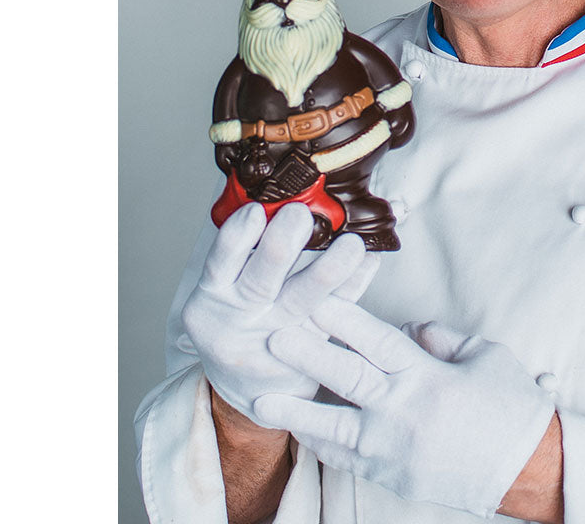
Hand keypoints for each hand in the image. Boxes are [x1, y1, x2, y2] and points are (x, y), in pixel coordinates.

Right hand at [181, 202, 378, 427]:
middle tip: (299, 216)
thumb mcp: (225, 289)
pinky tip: (370, 263)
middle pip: (260, 282)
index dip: (237, 236)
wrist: (250, 390)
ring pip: (301, 302)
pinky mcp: (308, 355)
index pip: (220, 262)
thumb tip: (286, 195)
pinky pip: (335, 316)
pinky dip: (354, 286)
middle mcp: (242, 318)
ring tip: (351, 244)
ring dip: (327, 270)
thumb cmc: (240, 320)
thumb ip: (246, 248)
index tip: (255, 211)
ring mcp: (275, 339)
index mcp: (214, 295)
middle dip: (279, 247)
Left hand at [254, 297, 555, 516]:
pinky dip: (321, 444)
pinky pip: (347, 459)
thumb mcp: (483, 353)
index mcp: (426, 375)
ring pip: (335, 427)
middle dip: (307, 355)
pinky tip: (298, 432)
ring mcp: (393, 449)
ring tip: (260, 399)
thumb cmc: (510, 404)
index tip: (315, 296)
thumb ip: (439, 337)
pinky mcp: (391, 477)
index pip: (376, 339)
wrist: (527, 468)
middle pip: (347, 377)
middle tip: (271, 336)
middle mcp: (403, 411)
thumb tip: (407, 327)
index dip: (343, 317)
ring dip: (296, 412)